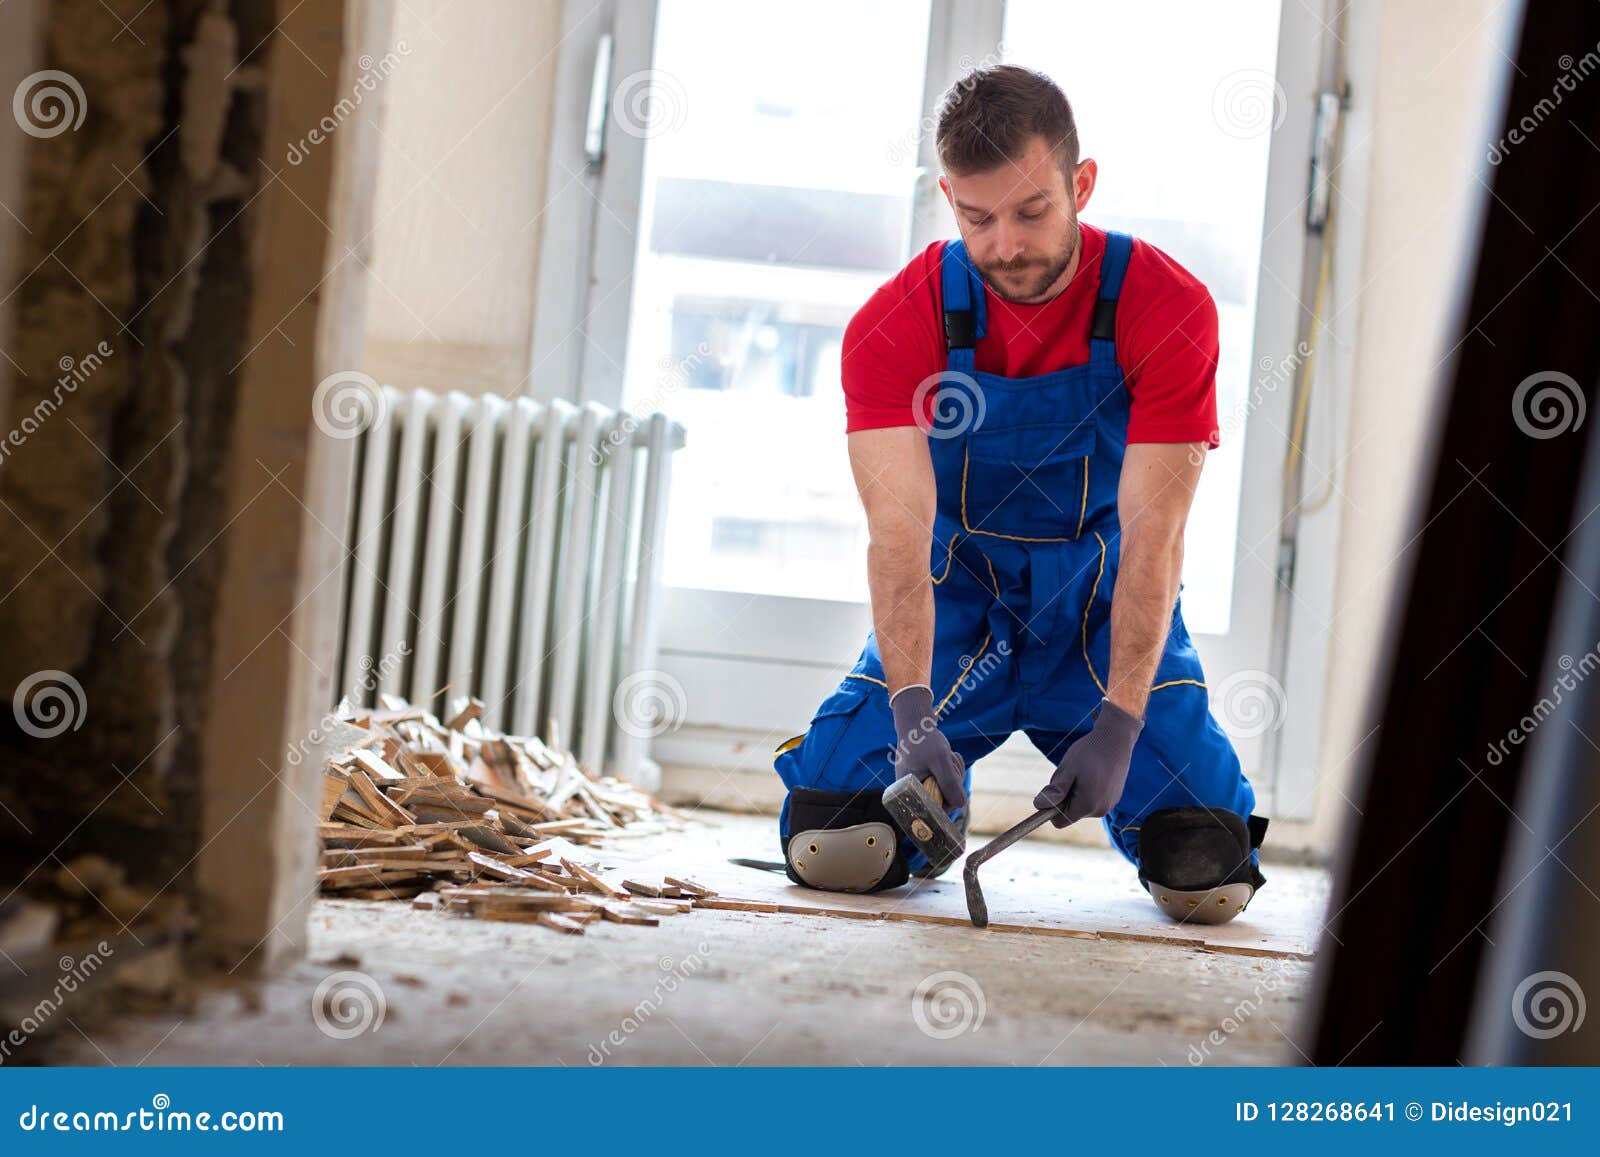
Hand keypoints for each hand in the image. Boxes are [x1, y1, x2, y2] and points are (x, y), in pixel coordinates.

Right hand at [889, 685, 966, 810]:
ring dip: (956, 773)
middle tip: (951, 760)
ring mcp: (922, 785)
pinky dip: (954, 770)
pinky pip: (948, 781)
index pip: (935, 810)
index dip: (950, 796)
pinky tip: (950, 756)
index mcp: (909, 793)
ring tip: (949, 756)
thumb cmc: (925, 740)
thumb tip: (961, 805)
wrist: (917, 722)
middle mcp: (913, 793)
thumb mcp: (940, 760)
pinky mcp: (929, 778)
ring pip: (949, 790)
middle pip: (945, 800)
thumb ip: (949, 783)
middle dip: (954, 781)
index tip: (952, 774)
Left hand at [1033, 699, 1142, 827]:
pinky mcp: (1114, 799)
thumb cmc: (1089, 752)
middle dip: (1065, 798)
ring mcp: (1109, 805)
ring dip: (1076, 793)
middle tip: (1070, 775)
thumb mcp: (1067, 769)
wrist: (1115, 739)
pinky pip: (1093, 802)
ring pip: (1081, 807)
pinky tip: (1093, 774)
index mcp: (1088, 804)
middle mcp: (1101, 810)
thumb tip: (1039, 805)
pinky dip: (1087, 791)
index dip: (1050, 809)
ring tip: (1083, 772)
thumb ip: (1055, 790)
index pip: (1060, 821)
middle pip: (1070, 814)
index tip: (1051, 790)